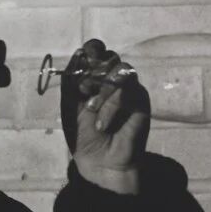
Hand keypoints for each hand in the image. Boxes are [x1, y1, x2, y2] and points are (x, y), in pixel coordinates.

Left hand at [60, 39, 149, 195]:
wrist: (99, 162)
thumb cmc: (83, 135)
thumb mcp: (70, 105)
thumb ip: (72, 79)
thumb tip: (80, 53)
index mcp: (94, 76)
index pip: (96, 49)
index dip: (91, 51)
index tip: (81, 62)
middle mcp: (112, 79)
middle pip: (110, 56)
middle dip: (93, 72)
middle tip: (83, 91)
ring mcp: (128, 88)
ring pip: (120, 70)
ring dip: (102, 90)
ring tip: (91, 110)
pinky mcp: (140, 100)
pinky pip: (128, 90)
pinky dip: (112, 106)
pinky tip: (104, 124)